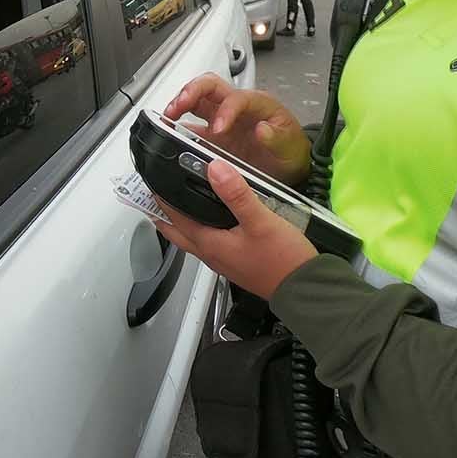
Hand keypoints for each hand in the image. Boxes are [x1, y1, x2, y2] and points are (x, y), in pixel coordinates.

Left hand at [156, 159, 316, 300]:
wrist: (304, 288)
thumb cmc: (282, 258)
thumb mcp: (260, 221)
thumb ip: (236, 194)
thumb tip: (214, 169)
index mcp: (210, 244)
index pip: (175, 218)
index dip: (162, 200)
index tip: (152, 182)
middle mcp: (211, 255)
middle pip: (177, 234)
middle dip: (164, 215)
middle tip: (156, 196)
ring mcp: (223, 261)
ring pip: (192, 239)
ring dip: (181, 223)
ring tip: (178, 205)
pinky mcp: (236, 262)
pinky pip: (209, 243)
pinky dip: (201, 229)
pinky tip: (213, 220)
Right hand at [165, 73, 310, 183]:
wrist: (289, 167)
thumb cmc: (292, 150)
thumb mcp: (291, 146)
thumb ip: (278, 138)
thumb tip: (263, 130)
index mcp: (258, 104)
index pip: (236, 98)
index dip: (225, 110)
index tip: (218, 130)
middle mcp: (237, 107)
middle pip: (210, 85)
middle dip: (192, 91)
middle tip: (179, 107)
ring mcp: (223, 119)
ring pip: (197, 100)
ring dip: (180, 104)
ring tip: (168, 117)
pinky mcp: (214, 135)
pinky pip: (193, 126)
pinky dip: (179, 128)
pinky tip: (170, 134)